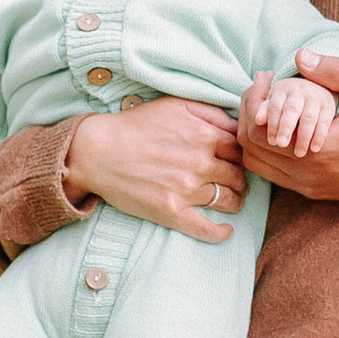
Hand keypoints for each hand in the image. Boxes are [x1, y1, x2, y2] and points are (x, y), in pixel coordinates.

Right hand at [64, 97, 246, 240]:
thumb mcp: (176, 104)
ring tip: (232, 201)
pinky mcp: (172, 212)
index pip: (239, 150)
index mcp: (205, 135)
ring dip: (235, 201)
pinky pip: (206, 229)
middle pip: (238, 176)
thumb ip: (211, 112)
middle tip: (237, 183)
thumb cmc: (135, 125)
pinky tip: (226, 232)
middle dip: (240, 179)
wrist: (98, 151)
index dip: (240, 156)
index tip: (236, 161)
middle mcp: (200, 162)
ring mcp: (187, 189)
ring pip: (227, 200)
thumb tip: (238, 125)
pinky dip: (220, 233)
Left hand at [238, 54, 338, 202]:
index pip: (258, 128)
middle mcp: (307, 174)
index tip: (266, 76)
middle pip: (249, 146)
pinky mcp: (313, 191)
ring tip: (269, 106)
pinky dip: (266, 150)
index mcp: (318, 149)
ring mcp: (309, 186)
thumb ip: (337, 72)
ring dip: (254, 133)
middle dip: (249, 113)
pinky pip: (272, 173)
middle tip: (263, 88)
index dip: (254, 99)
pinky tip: (281, 126)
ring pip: (256, 163)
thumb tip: (299, 56)